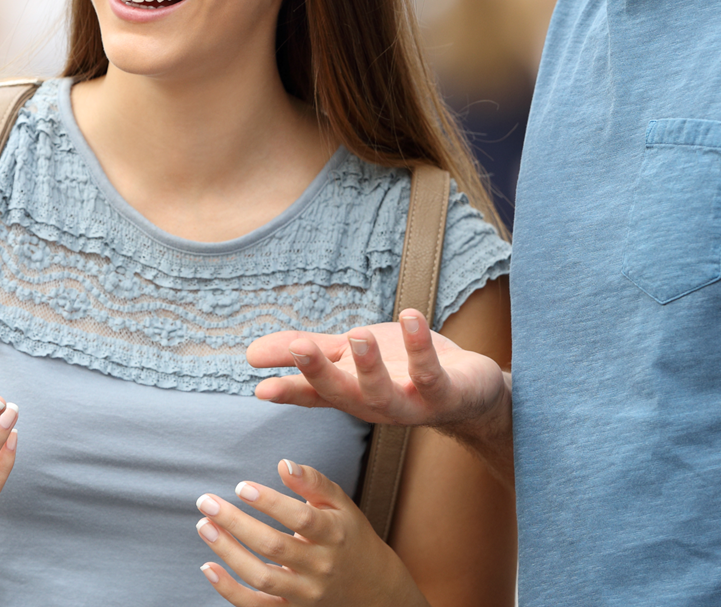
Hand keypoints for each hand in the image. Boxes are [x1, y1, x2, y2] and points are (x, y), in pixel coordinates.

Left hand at [194, 460, 425, 606]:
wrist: (371, 587)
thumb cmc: (348, 535)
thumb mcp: (340, 504)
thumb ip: (313, 482)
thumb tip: (284, 465)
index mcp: (333, 535)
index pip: (300, 519)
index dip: (270, 503)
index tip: (241, 487)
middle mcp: (320, 567)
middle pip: (274, 547)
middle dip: (236, 523)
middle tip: (206, 502)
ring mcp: (305, 593)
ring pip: (262, 578)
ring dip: (228, 553)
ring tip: (205, 527)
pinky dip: (229, 590)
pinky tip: (208, 567)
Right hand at [247, 310, 506, 429]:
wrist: (470, 395)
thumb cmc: (402, 372)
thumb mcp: (350, 358)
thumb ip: (307, 353)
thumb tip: (250, 354)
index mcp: (349, 394)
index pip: (313, 395)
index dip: (289, 391)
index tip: (262, 387)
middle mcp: (374, 405)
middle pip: (341, 393)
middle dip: (319, 372)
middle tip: (298, 347)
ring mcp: (409, 403)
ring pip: (383, 391)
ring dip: (369, 365)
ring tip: (358, 334)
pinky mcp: (444, 392)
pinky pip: (430, 371)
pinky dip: (419, 345)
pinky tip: (410, 316)